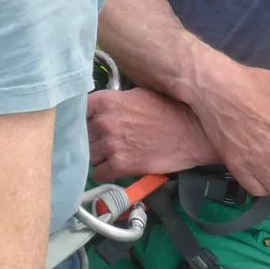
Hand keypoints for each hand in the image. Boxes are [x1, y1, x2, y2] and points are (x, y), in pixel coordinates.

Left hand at [85, 88, 215, 181]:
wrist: (191, 132)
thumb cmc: (168, 111)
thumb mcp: (137, 95)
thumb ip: (113, 103)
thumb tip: (99, 111)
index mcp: (106, 101)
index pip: (78, 112)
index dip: (81, 120)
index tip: (86, 125)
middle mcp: (104, 122)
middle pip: (82, 136)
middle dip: (90, 140)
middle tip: (102, 143)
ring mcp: (110, 144)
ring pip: (88, 156)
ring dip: (96, 157)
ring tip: (109, 156)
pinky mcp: (120, 164)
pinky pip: (99, 173)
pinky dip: (104, 173)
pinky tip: (114, 169)